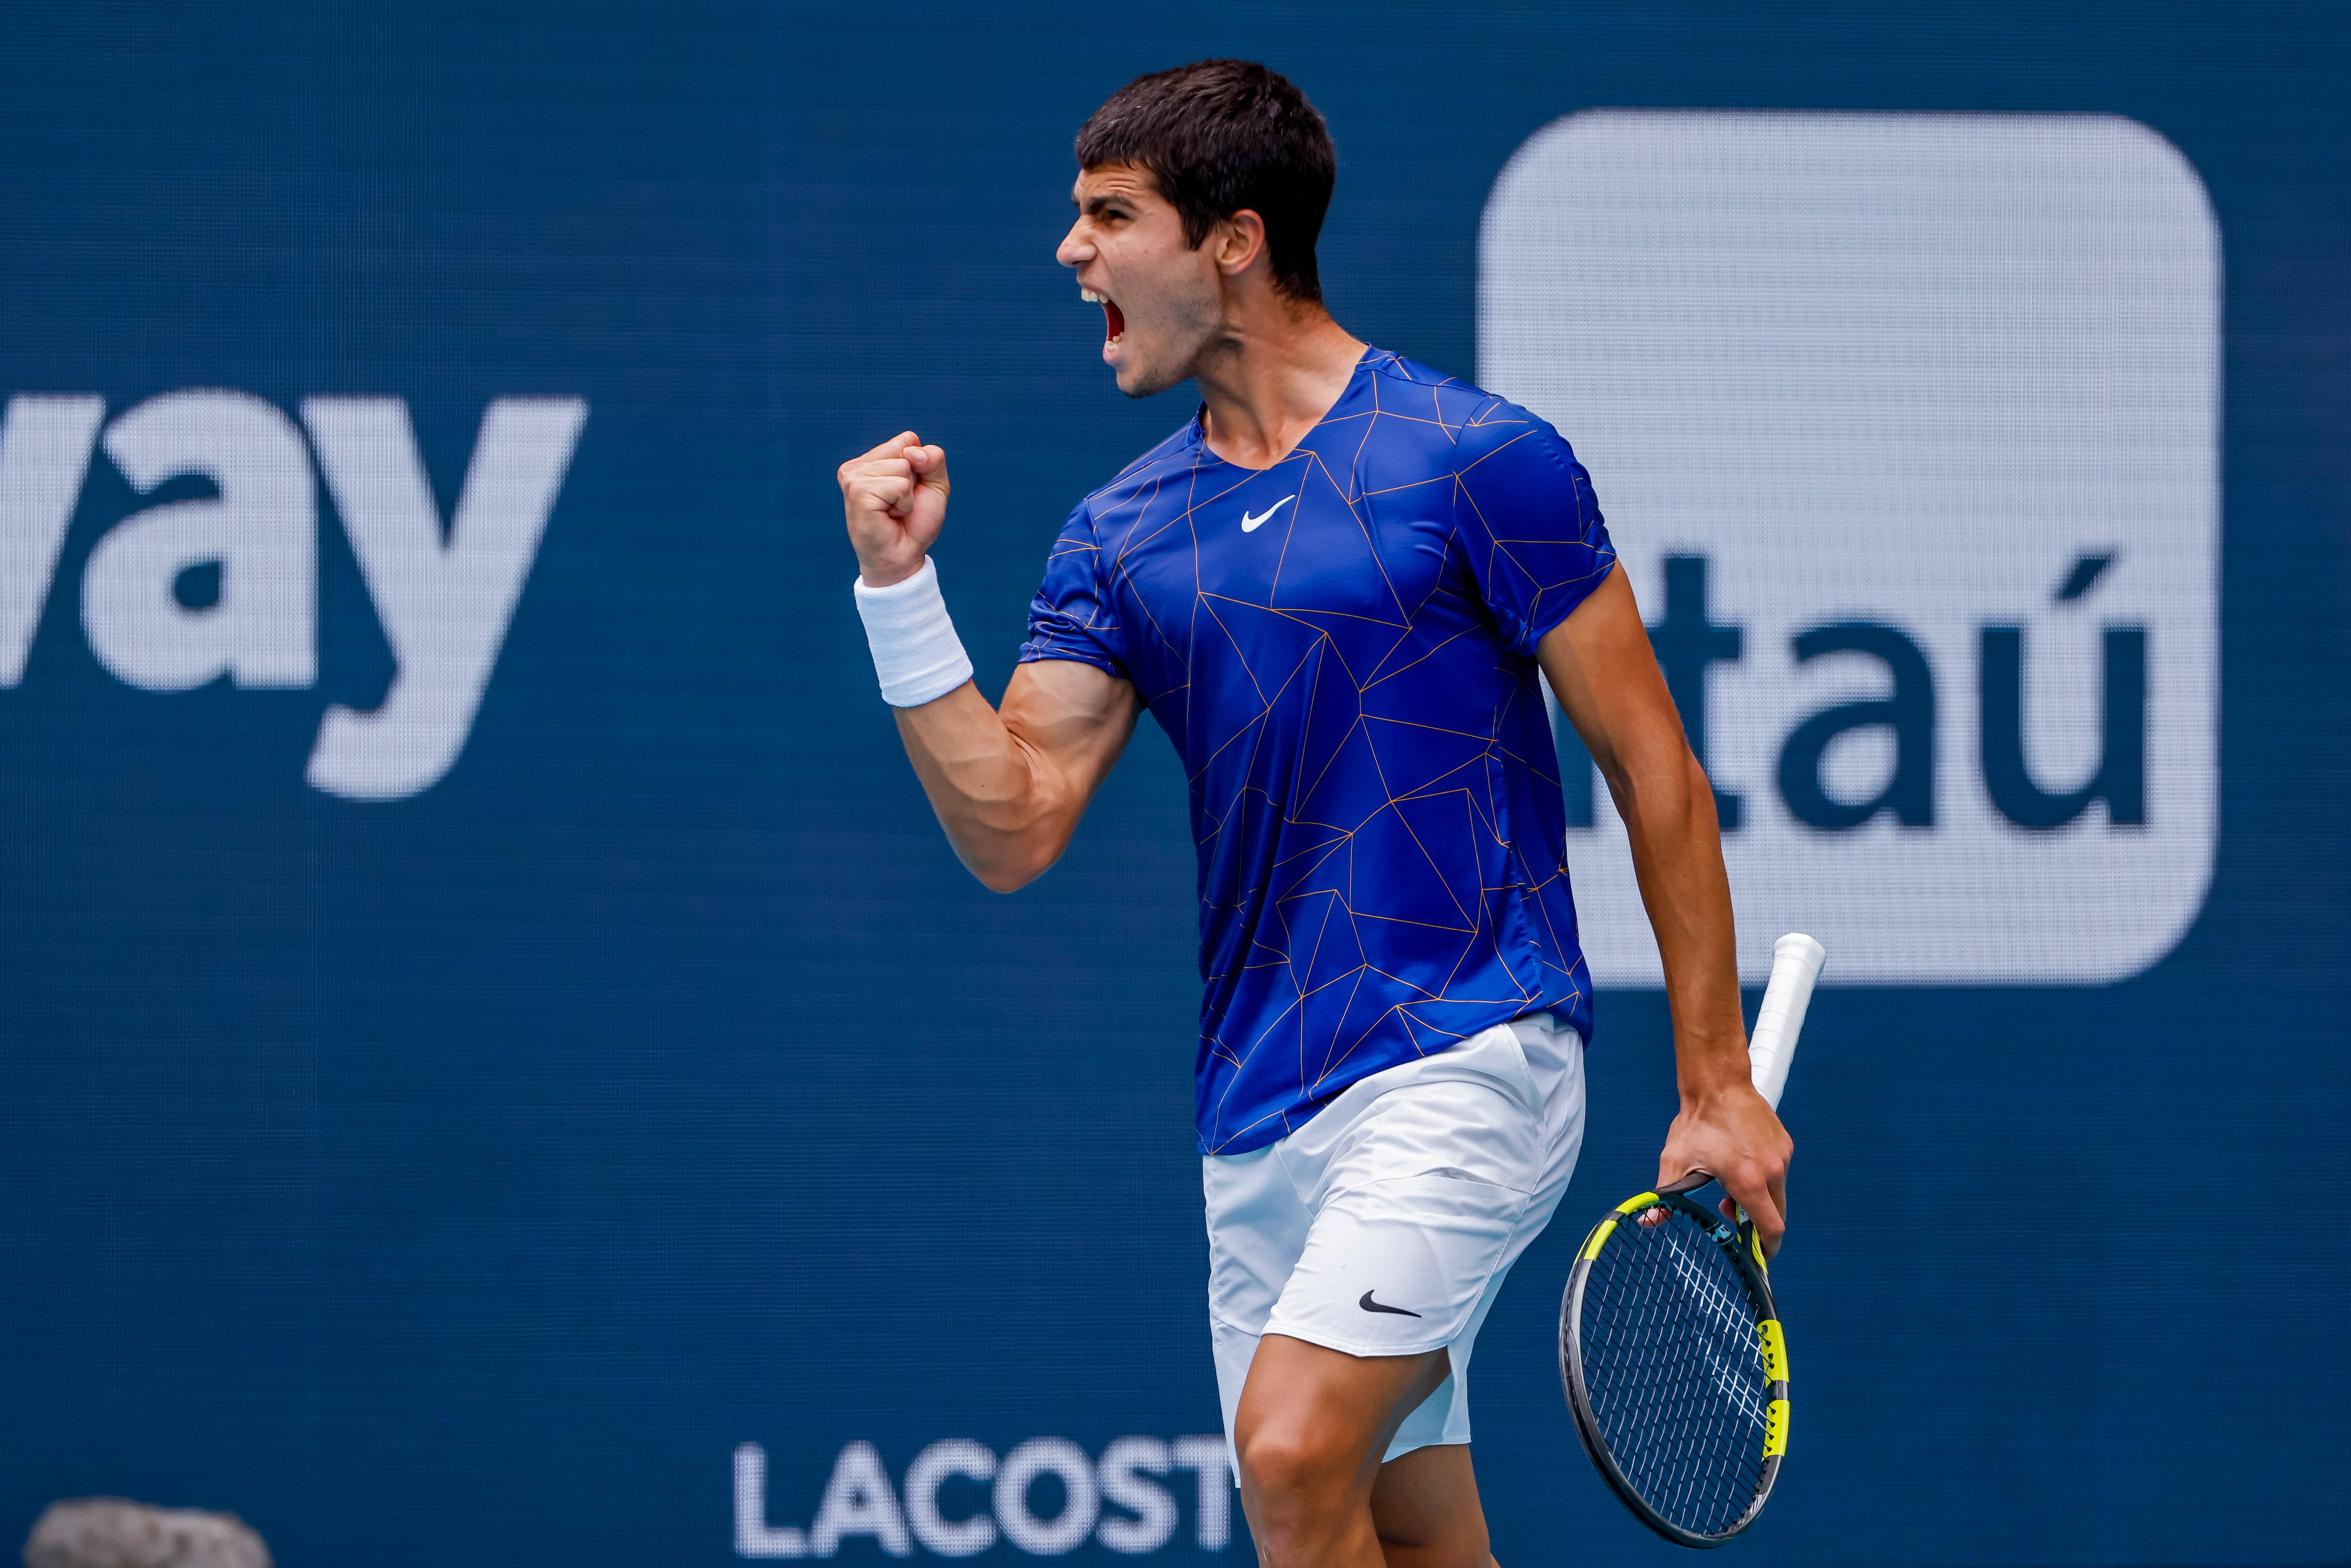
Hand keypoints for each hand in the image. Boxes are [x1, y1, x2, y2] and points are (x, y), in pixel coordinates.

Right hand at [838, 431, 949, 586]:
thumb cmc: (915, 523)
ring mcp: (853, 477)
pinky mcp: (857, 492)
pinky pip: (899, 486)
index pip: (908, 439)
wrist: (903, 556)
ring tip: (893, 511)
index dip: (920, 466)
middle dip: (913, 481)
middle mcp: (858, 466)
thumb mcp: (935, 485)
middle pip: (906, 451)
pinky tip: (889, 516)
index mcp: (871, 460)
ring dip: (908, 495)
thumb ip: (933, 459)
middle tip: (899, 505)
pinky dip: (903, 504)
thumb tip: (911, 453)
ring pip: (903, 467)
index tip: (908, 491)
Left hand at [1652, 1079, 1792, 1257]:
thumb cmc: (1696, 1123)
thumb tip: (1646, 1223)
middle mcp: (1772, 1171)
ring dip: (1760, 1198)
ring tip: (1730, 1183)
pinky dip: (1765, 1177)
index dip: (1766, 1248)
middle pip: (1777, 1215)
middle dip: (1758, 1223)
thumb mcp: (1675, 1162)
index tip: (1757, 1255)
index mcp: (1749, 1181)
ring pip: (1778, 1193)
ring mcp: (1782, 1156)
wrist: (1718, 1083)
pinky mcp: (1785, 1144)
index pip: (1771, 1228)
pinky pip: (1779, 1171)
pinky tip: (1741, 1163)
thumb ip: (1664, 1196)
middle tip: (1729, 1211)